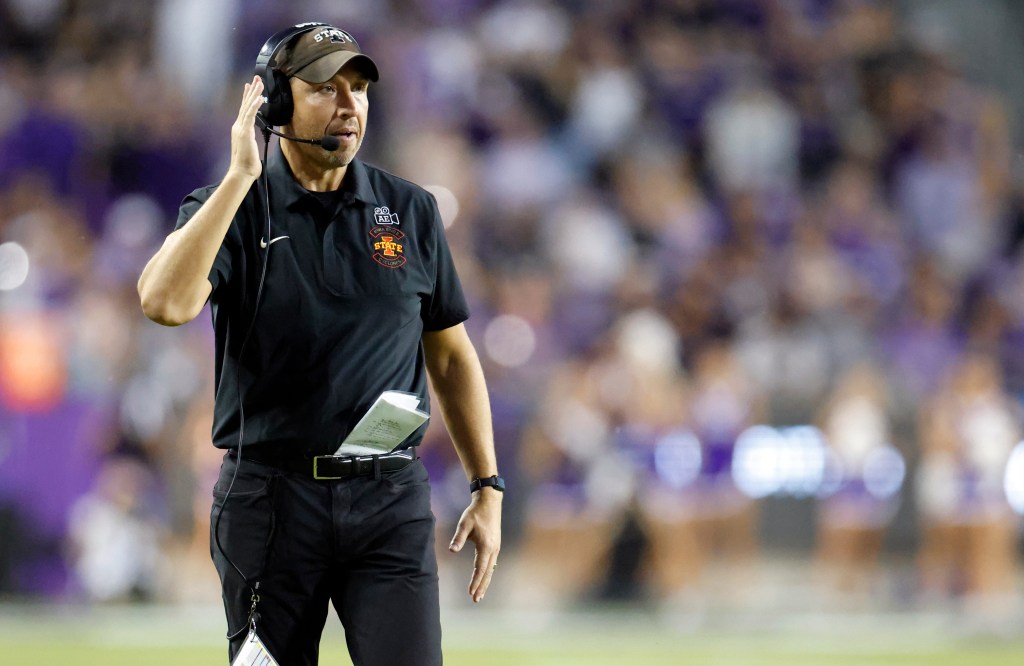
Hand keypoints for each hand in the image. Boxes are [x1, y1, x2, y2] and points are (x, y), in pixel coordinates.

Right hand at [228, 76, 264, 180]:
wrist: (241, 171)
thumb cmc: (247, 164)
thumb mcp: (251, 148)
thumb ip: (252, 141)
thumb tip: (254, 140)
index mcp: (240, 129)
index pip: (245, 110)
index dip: (248, 97)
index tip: (250, 86)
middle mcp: (238, 126)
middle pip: (245, 104)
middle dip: (251, 90)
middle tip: (256, 78)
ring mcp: (240, 128)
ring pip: (248, 107)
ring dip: (254, 94)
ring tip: (259, 82)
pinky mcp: (245, 132)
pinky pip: (250, 115)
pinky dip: (254, 105)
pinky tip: (259, 97)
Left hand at [449, 488, 501, 602]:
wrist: (490, 502)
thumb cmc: (475, 512)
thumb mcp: (464, 524)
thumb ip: (458, 538)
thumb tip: (452, 551)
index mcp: (486, 546)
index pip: (480, 568)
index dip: (475, 581)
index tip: (470, 593)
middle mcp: (493, 549)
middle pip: (487, 572)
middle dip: (482, 586)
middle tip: (476, 600)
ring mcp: (496, 547)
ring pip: (491, 568)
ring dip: (485, 581)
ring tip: (480, 594)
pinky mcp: (495, 545)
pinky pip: (492, 563)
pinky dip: (487, 573)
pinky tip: (484, 578)